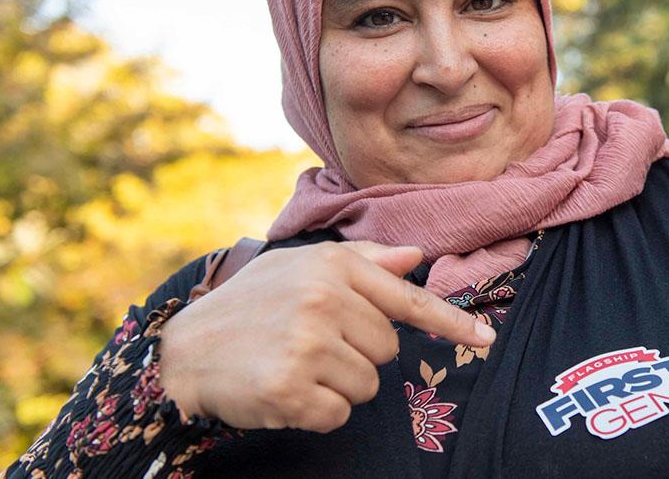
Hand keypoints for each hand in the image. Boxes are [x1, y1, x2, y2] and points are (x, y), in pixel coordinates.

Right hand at [158, 242, 493, 431]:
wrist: (181, 350)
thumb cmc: (249, 304)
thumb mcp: (300, 267)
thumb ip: (363, 261)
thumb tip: (415, 254)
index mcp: (333, 267)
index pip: (405, 300)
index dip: (451, 323)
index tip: (487, 340)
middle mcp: (324, 300)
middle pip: (387, 350)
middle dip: (357, 354)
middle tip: (310, 344)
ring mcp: (307, 345)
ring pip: (367, 385)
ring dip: (337, 386)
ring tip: (294, 365)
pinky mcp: (291, 389)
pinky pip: (338, 415)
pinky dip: (316, 412)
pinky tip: (284, 391)